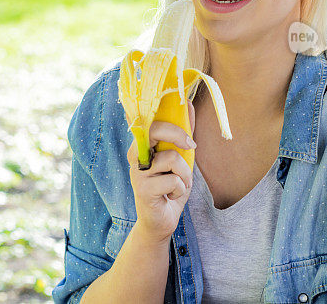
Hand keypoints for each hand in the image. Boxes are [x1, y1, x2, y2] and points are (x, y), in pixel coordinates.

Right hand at [126, 101, 195, 244]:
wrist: (160, 221)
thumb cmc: (169, 187)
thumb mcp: (180, 158)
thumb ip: (183, 133)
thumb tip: (187, 104)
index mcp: (142, 145)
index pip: (150, 121)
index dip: (172, 124)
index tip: (189, 138)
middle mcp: (135, 156)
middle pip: (154, 130)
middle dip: (178, 135)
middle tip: (191, 147)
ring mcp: (137, 173)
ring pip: (171, 158)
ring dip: (185, 173)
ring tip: (180, 183)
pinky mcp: (143, 190)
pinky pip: (173, 180)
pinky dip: (180, 189)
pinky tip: (171, 196)